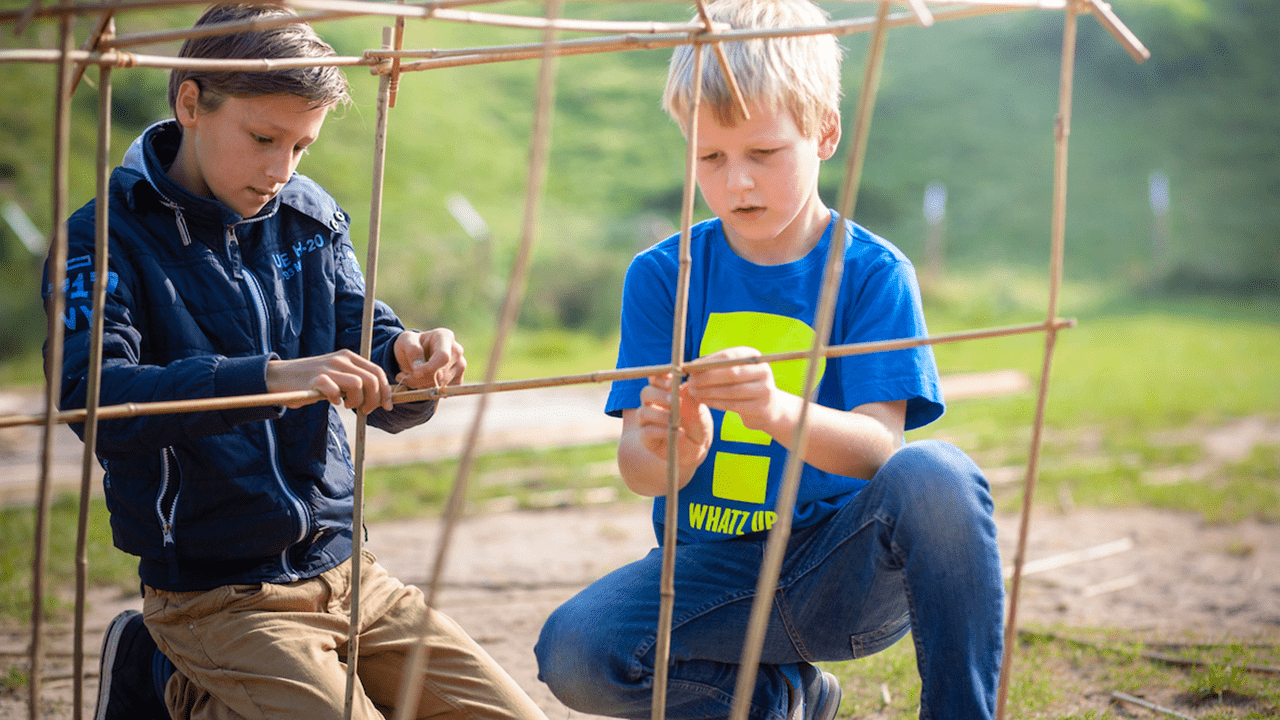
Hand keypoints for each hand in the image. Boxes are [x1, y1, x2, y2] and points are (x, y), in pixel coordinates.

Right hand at [266, 350, 391, 413]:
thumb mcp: (337, 375)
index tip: (386, 405)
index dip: (386, 391)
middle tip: (366, 410)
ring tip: (347, 405)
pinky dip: (337, 400)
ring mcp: (328, 368)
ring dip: (357, 401)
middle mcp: (341, 359)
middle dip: (375, 399)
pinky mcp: (315, 379)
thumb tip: (379, 397)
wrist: (280, 376)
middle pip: (372, 379)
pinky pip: (335, 391)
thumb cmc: (312, 380)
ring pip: (359, 384)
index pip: (377, 371)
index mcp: (349, 357)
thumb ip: (355, 381)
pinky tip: (333, 402)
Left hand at [393, 328, 465, 390]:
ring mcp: (460, 365)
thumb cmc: (411, 345)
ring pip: (443, 385)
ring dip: (423, 386)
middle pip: (442, 374)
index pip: (443, 356)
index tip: (415, 373)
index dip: (429, 368)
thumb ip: (412, 350)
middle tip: (404, 377)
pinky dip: (430, 391)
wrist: (415, 354)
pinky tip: (422, 382)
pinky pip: (445, 391)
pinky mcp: (459, 379)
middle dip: (421, 379)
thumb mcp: (405, 341)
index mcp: (445, 337)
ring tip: (412, 377)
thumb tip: (419, 368)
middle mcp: (456, 350)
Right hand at [635, 373, 713, 470]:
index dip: (659, 376)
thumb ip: (691, 396)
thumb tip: (687, 382)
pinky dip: (662, 431)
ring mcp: (647, 422)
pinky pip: (646, 432)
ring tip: (677, 419)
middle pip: (646, 393)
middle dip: (659, 394)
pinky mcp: (647, 439)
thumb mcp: (699, 408)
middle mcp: (653, 405)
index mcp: (664, 393)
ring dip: (660, 414)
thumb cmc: (698, 424)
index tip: (671, 379)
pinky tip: (679, 432)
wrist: (700, 447)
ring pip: (642, 412)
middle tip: (674, 399)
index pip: (655, 379)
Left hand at [686, 346, 782, 432]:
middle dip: (707, 377)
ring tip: (693, 392)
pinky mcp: (761, 408)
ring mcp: (764, 390)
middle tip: (690, 382)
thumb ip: (717, 367)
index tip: (690, 367)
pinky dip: (715, 402)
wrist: (769, 408)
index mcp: (755, 357)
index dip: (707, 362)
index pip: (729, 356)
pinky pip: (732, 405)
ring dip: (708, 392)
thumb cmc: (744, 385)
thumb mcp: (736, 371)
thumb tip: (692, 366)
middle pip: (731, 373)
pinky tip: (703, 400)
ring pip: (731, 390)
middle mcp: (763, 371)